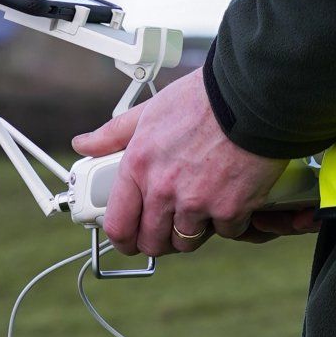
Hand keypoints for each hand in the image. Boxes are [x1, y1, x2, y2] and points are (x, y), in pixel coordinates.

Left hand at [72, 70, 312, 255]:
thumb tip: (83, 144)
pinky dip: (229, 221)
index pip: (118, 226)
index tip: (131, 238)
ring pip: (186, 242)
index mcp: (139, 167)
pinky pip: (226, 232)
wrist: (251, 94)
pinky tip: (232, 198)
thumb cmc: (203, 98)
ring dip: (193, 231)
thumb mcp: (150, 111)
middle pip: (151, 242)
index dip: (123, 239)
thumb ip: (114, 134)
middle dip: (159, 239)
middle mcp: (163, 190)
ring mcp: (197, 203)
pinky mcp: (230, 209)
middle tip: (169, 224)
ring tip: (201, 208)